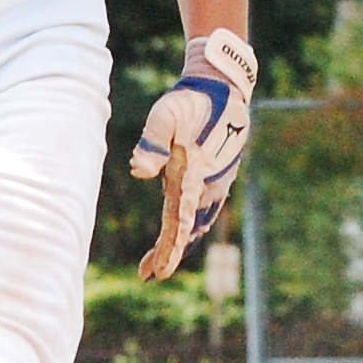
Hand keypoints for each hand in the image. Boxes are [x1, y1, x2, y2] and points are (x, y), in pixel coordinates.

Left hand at [129, 30, 256, 279]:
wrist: (223, 87)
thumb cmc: (189, 101)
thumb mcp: (166, 114)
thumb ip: (152, 141)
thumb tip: (139, 170)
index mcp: (191, 176)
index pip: (177, 221)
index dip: (167, 249)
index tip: (155, 272)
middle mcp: (207, 185)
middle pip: (187, 227)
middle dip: (168, 252)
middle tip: (148, 274)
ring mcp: (216, 181)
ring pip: (198, 221)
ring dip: (181, 241)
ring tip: (161, 260)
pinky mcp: (218, 174)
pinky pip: (206, 208)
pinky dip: (194, 225)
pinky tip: (187, 230)